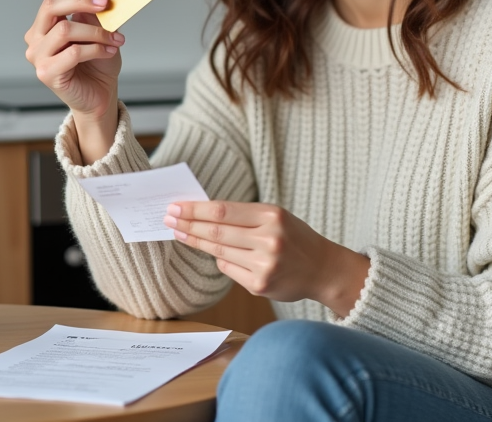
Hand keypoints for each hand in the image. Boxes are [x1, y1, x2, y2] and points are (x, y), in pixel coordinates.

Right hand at [24, 0, 124, 159]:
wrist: (99, 96)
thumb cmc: (97, 64)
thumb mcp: (98, 32)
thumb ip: (94, 14)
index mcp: (44, 24)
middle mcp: (35, 38)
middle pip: (51, 7)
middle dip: (80, 0)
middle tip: (106, 2)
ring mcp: (38, 56)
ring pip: (65, 30)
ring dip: (95, 31)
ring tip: (116, 37)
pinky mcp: (47, 73)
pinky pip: (73, 53)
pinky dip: (96, 49)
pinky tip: (110, 50)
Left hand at [163, 201, 369, 318]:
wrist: (323, 269)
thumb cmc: (294, 238)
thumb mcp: (276, 217)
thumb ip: (244, 216)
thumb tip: (202, 213)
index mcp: (272, 216)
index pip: (223, 211)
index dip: (195, 210)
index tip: (176, 207)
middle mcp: (268, 240)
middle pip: (216, 232)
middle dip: (188, 224)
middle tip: (168, 218)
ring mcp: (264, 265)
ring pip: (219, 252)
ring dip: (196, 242)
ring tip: (179, 233)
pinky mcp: (260, 285)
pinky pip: (229, 270)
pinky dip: (221, 261)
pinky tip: (217, 255)